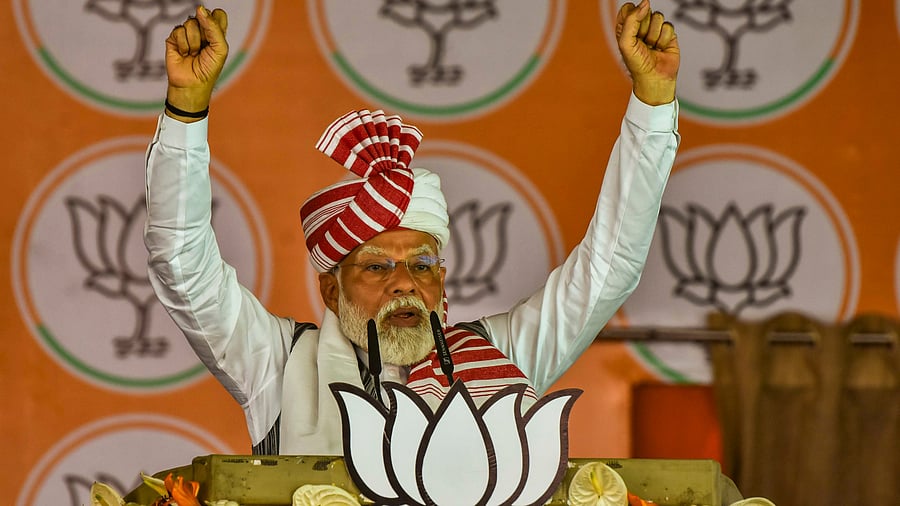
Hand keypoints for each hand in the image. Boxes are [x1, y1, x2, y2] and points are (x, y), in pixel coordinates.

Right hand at [164, 6, 228, 120]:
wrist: (192, 84)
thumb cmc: (209, 69)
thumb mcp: (220, 48)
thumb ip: (214, 27)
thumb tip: (200, 9)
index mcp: (216, 32)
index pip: (218, 14)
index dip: (215, 20)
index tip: (214, 35)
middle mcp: (202, 31)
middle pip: (203, 16)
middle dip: (204, 33)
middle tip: (204, 48)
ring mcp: (187, 33)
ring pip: (190, 22)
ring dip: (194, 42)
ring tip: (194, 54)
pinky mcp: (174, 38)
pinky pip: (179, 30)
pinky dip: (183, 45)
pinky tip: (184, 54)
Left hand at [616, 0, 678, 104]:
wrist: (655, 78)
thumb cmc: (637, 64)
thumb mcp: (626, 42)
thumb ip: (631, 20)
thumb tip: (645, 2)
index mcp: (626, 27)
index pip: (628, 8)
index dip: (632, 16)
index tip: (633, 31)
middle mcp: (640, 26)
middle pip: (645, 11)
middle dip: (644, 27)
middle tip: (642, 42)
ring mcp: (655, 29)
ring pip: (658, 17)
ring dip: (654, 35)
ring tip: (651, 47)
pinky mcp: (668, 34)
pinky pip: (668, 26)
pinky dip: (664, 39)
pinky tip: (661, 48)